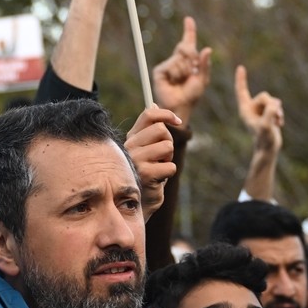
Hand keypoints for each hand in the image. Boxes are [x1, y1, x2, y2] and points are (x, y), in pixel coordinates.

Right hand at [124, 105, 181, 219]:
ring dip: (168, 160)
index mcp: (130, 138)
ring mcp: (136, 159)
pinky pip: (170, 166)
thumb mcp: (143, 149)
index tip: (177, 121)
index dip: (166, 114)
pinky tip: (157, 180)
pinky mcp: (145, 174)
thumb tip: (154, 104)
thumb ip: (147, 129)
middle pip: (161, 130)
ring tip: (158, 169)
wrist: (132, 203)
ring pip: (167, 147)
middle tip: (162, 157)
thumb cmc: (141, 174)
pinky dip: (168, 174)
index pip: (148, 115)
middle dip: (168, 143)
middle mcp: (130, 146)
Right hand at [151, 17, 211, 126]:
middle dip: (191, 58)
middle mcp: (177, 60)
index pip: (188, 42)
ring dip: (184, 70)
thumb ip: (205, 64)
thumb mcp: (202, 79)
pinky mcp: (160, 71)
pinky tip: (173, 82)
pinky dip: (176, 74)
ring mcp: (168, 65)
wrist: (180, 106)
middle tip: (191, 71)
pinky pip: (171, 66)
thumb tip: (208, 49)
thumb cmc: (192, 95)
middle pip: (185, 47)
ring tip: (182, 81)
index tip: (188, 19)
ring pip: (179, 59)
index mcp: (188, 61)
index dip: (188, 31)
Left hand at [234, 65, 282, 153]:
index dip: (241, 79)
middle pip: (264, 96)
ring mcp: (259, 112)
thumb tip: (275, 103)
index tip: (240, 67)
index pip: (242, 91)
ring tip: (278, 122)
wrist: (268, 149)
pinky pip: (276, 107)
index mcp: (245, 110)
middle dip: (273, 104)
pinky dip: (279, 114)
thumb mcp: (267, 126)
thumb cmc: (264, 139)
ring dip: (277, 110)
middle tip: (277, 117)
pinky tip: (280, 124)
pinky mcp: (267, 115)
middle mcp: (250, 109)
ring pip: (272, 101)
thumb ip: (270, 114)